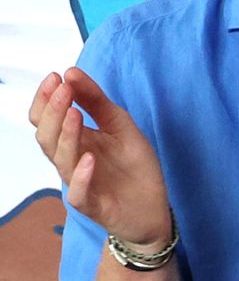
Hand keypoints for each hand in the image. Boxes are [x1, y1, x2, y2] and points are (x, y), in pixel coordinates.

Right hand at [28, 68, 170, 249]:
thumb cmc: (133, 167)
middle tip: (62, 89)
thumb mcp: (121, 126)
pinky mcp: (94, 206)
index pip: (45, 120)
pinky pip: (79, 193)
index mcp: (75, 142)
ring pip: (61, 161)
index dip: (45, 100)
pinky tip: (89, 158)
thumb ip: (97, 102)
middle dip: (52, 112)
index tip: (56, 76)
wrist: (152, 208)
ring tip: (73, 113)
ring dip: (66, 136)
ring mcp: (80, 184)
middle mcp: (71, 161)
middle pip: (46, 138)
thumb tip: (72, 72)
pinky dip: (82, 176)